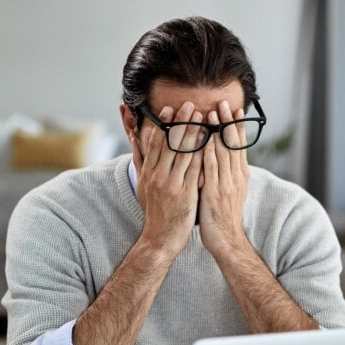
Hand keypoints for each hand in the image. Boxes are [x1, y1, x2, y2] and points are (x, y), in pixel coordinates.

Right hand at [129, 101, 203, 260]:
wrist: (160, 238)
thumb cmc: (155, 211)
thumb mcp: (142, 185)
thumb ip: (140, 160)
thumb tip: (134, 138)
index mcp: (148, 173)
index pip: (155, 143)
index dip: (163, 125)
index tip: (170, 109)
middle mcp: (157, 176)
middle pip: (170, 144)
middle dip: (181, 123)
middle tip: (191, 105)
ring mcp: (171, 185)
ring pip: (184, 154)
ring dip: (195, 134)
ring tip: (204, 118)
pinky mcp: (185, 194)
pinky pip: (195, 170)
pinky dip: (202, 154)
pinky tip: (211, 143)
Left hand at [199, 100, 249, 258]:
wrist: (226, 239)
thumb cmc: (223, 216)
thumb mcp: (229, 191)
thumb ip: (226, 173)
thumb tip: (222, 158)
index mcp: (239, 176)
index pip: (239, 146)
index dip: (236, 127)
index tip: (235, 110)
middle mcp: (235, 177)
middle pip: (233, 145)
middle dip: (228, 122)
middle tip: (224, 103)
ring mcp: (226, 184)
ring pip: (223, 153)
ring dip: (218, 131)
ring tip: (213, 113)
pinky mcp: (214, 192)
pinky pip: (211, 168)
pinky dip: (209, 152)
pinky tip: (205, 139)